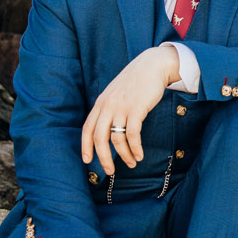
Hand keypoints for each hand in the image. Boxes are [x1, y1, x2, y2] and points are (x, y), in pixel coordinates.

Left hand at [82, 45, 178, 170]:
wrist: (152, 66)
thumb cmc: (135, 82)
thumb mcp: (116, 94)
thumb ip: (109, 109)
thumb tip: (107, 130)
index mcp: (101, 103)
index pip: (87, 129)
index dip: (85, 147)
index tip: (88, 161)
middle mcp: (108, 106)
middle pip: (99, 138)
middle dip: (104, 158)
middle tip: (110, 170)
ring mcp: (121, 107)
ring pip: (117, 139)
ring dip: (124, 155)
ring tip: (132, 163)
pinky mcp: (136, 109)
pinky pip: (133, 135)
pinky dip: (135, 148)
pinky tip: (139, 155)